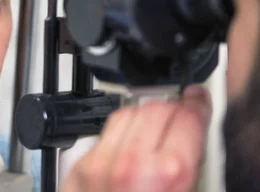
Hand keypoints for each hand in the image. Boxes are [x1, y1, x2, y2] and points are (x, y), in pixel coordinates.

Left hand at [61, 85, 211, 191]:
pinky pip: (103, 133)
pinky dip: (119, 134)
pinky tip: (128, 149)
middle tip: (179, 119)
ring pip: (127, 113)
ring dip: (143, 117)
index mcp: (167, 174)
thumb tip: (193, 145)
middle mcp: (130, 162)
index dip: (196, 106)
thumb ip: (189, 169)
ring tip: (153, 134)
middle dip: (171, 110)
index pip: (186, 115)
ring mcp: (100, 163)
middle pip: (156, 108)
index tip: (197, 102)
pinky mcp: (79, 169)